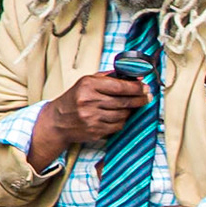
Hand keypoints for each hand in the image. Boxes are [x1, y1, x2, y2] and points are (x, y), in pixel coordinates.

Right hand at [31, 73, 150, 169]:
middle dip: (140, 99)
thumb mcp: (87, 82)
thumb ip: (110, 77)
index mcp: (88, 85)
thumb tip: (136, 76)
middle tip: (148, 97)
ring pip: (123, 114)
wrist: (57, 121)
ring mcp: (92, 117)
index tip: (146, 87)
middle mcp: (89, 101)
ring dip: (131, 110)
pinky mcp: (95, 131)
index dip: (136, 87)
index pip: (119, 86)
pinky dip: (123, 120)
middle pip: (124, 101)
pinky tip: (122, 116)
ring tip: (133, 106)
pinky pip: (118, 126)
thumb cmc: (76, 98)